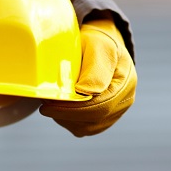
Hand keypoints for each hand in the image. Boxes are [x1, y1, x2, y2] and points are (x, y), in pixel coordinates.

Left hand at [39, 16, 136, 136]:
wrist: (99, 46)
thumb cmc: (96, 43)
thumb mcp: (97, 47)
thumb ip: (95, 69)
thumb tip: (85, 92)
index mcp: (126, 82)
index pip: (101, 105)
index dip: (74, 109)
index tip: (50, 105)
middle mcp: (124, 101)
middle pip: (95, 120)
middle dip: (66, 115)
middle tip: (45, 107)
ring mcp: (115, 112)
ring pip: (88, 127)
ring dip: (66, 119)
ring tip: (52, 104)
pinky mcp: (104, 119)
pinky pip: (85, 128)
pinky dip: (69, 121)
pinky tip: (61, 108)